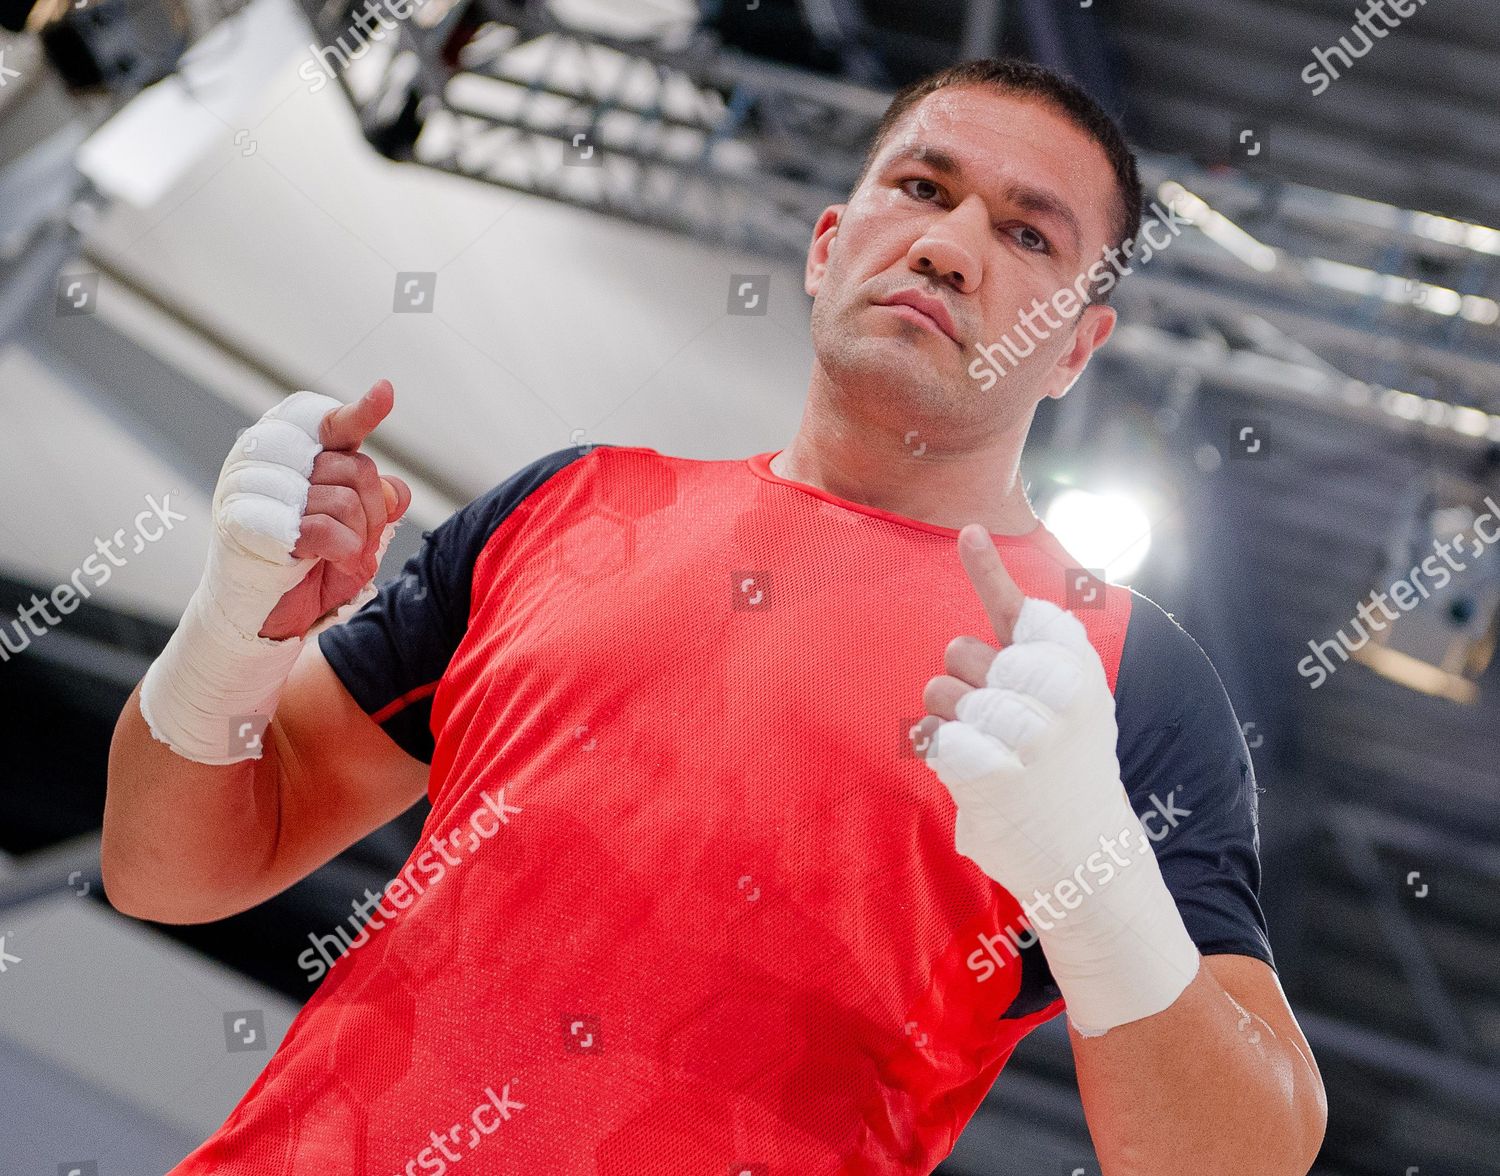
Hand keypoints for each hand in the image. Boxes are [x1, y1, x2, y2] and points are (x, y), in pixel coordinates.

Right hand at [253, 380, 409, 639]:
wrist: (258, 616)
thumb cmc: (305, 564)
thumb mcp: (352, 528)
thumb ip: (376, 500)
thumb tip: (398, 491)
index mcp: (284, 447)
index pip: (326, 420)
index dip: (361, 412)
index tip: (386, 392)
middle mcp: (262, 456)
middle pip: (356, 468)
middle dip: (374, 512)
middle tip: (360, 540)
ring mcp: (250, 486)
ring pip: (344, 501)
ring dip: (359, 540)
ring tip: (344, 557)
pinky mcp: (246, 524)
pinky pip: (323, 530)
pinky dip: (343, 552)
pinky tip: (330, 564)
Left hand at [912, 523, 1127, 900]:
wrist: (1087, 853)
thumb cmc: (1065, 755)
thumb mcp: (1066, 679)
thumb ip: (1023, 616)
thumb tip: (971, 528)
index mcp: (1077, 664)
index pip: (1015, 602)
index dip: (985, 571)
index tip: (969, 532)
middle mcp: (1056, 692)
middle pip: (960, 651)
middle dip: (968, 683)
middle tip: (1007, 724)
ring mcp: (1024, 733)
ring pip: (939, 691)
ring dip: (952, 721)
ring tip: (996, 752)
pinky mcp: (989, 773)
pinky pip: (932, 737)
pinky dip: (944, 756)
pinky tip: (981, 777)